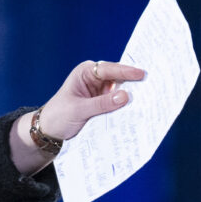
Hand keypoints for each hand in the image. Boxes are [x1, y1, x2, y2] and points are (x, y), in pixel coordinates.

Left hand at [13, 60, 147, 172]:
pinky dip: (126, 106)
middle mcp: (94, 78)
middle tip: (151, 85)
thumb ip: (102, 104)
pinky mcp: (104, 104)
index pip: (108, 69)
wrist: (49, 132)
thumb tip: (126, 96)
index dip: (126, 72)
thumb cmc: (58, 116)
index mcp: (85, 72)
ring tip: (149, 98)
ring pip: (120, 91)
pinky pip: (118, 103)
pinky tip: (137, 110)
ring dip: (131, 95)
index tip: (141, 75)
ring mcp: (100, 91)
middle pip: (118, 78)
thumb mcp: (79, 110)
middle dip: (132, 82)